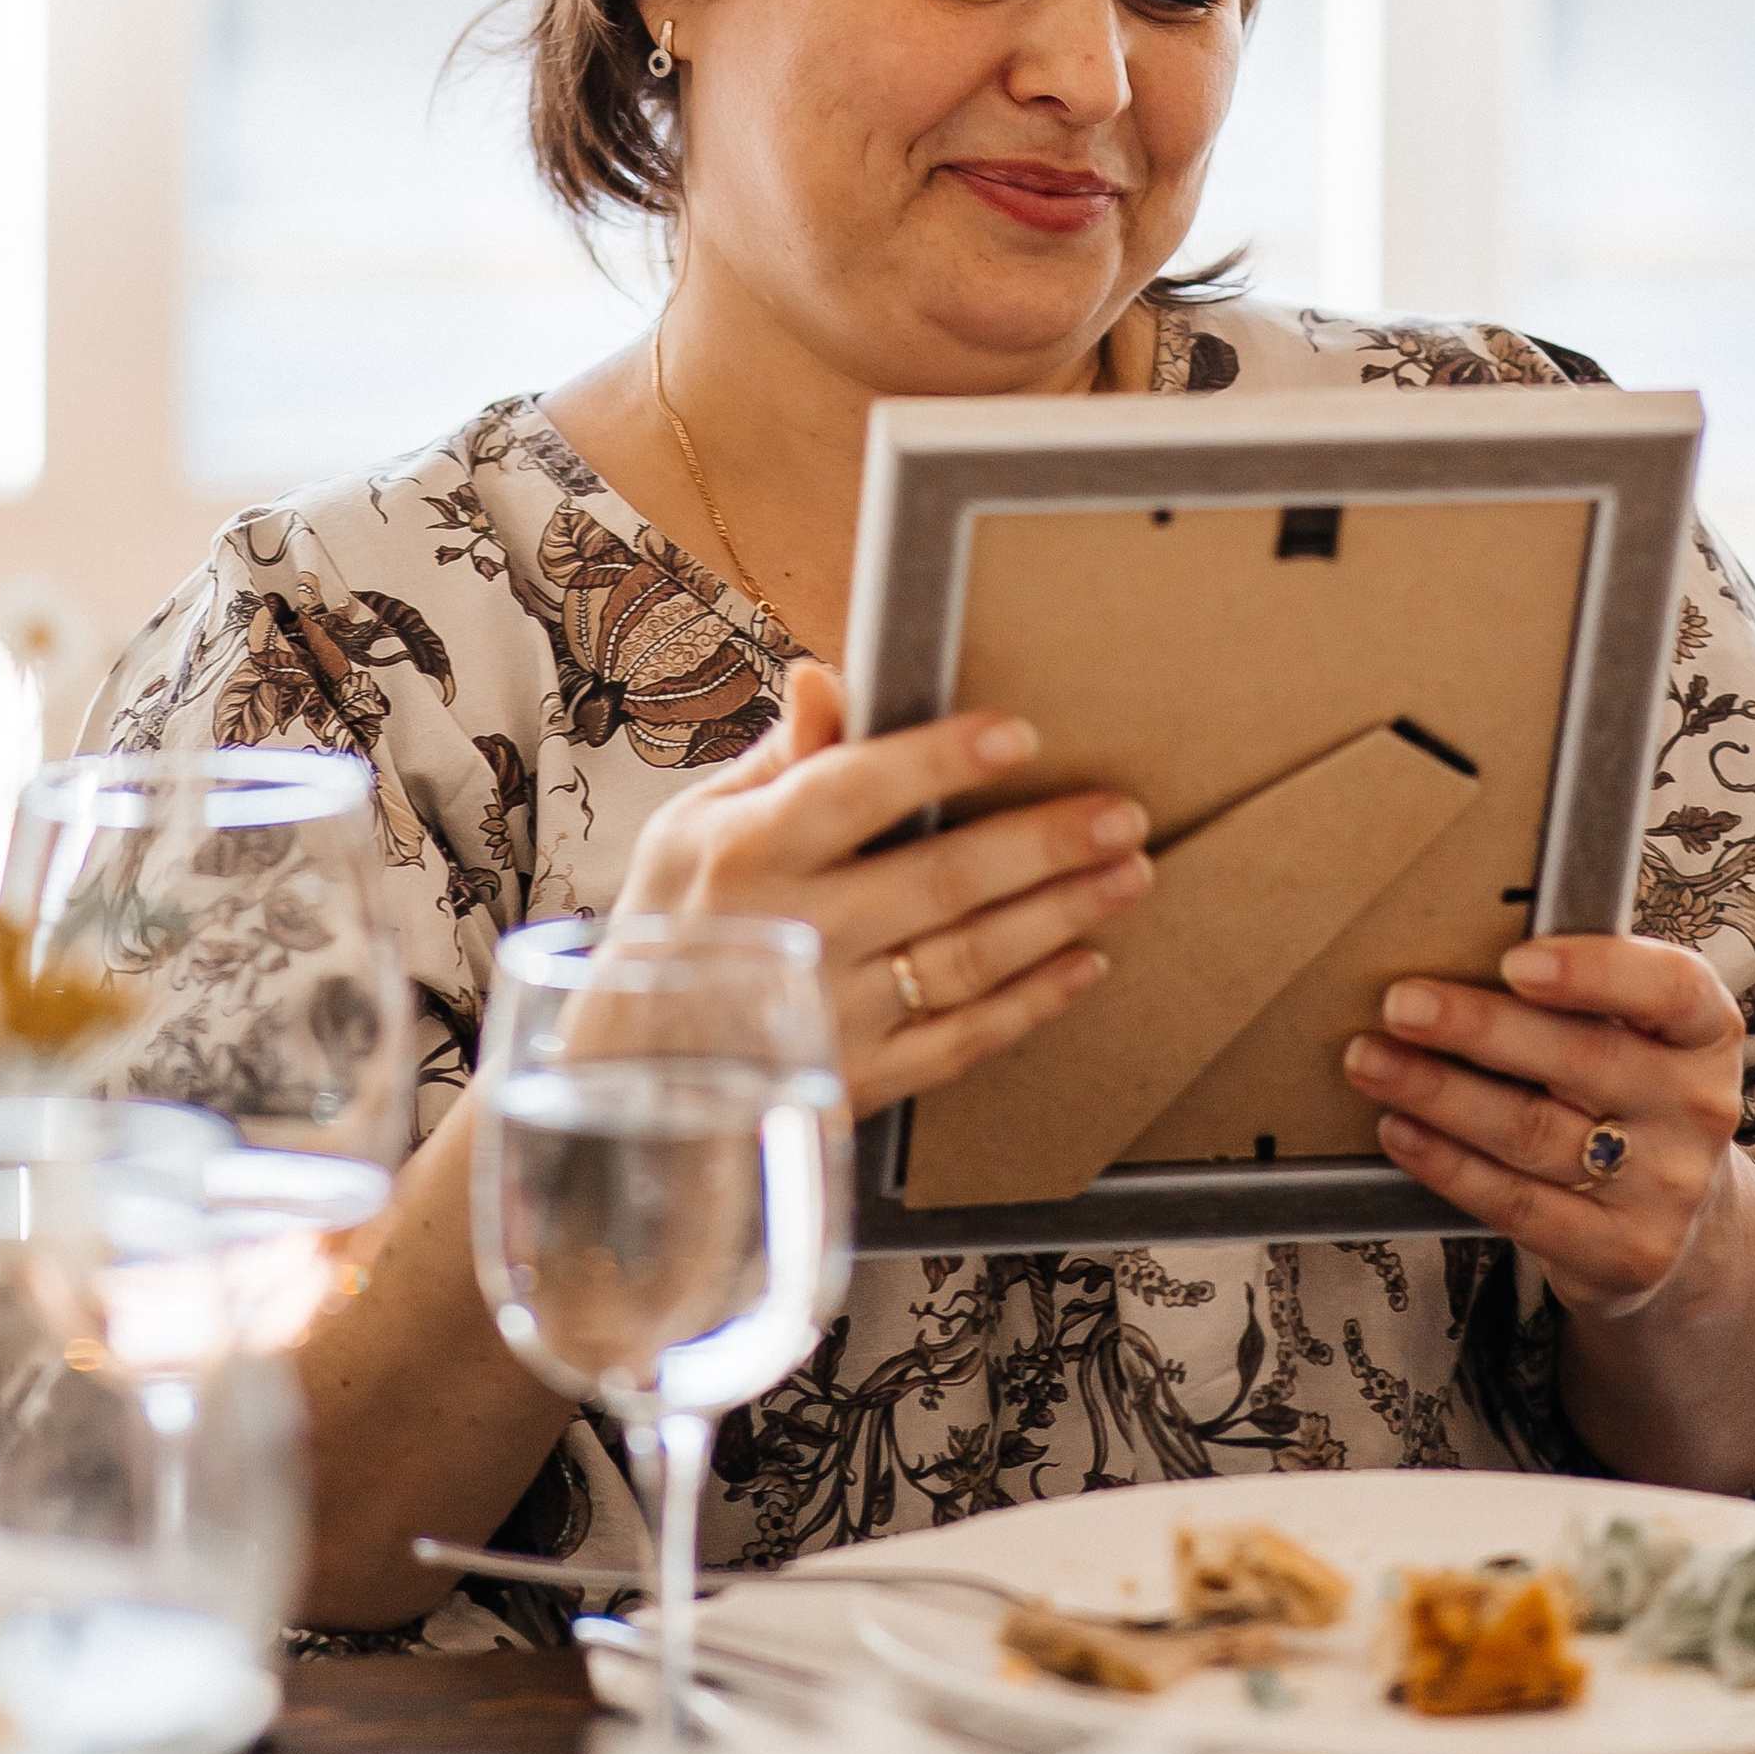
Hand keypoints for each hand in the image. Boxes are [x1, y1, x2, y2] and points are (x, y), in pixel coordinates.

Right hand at [615, 663, 1151, 1115]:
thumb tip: (828, 675)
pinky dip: (1031, 1004)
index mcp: (750, 851)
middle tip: (1120, 815)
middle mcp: (796, 931)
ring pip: (967, 960)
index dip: (939, 761)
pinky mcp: (858, 1077)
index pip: (854, 790)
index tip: (1017, 735)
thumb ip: (780, 757)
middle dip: (1041, 845)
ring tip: (1126, 875)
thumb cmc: (673, 926)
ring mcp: (832, 1013)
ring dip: (1059, 916)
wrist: (628, 1073)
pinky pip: (961, 1041)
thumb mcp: (696, 823)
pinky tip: (1086, 965)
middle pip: (939, 880)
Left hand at [1342, 934, 1746, 1319]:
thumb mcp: (1631, 1034)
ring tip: (1371, 1061)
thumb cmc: (1627, 1092)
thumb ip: (1576, 994)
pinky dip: (1448, 1164)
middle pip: (1579, 1059)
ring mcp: (1666, 1187)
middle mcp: (1697, 1107)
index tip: (1514, 960)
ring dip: (1438, 1093)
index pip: (1668, 989)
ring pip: (1533, 1131)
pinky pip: (1519, 1202)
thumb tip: (1453, 944)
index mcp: (1704, 1031)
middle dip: (1477, 1028)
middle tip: (1400, 1004)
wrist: (1676, 1219)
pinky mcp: (1623, 1251)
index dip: (1593, 971)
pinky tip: (1400, 1130)